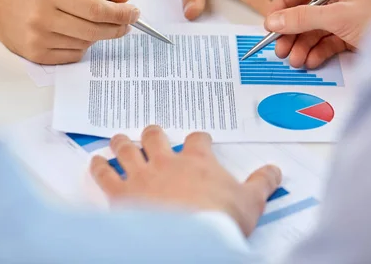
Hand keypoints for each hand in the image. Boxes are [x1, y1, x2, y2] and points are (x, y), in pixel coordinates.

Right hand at [0, 0, 138, 63]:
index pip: (96, 9)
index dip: (120, 13)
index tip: (134, 12)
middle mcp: (42, 19)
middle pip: (95, 30)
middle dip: (117, 27)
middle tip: (126, 22)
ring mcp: (39, 40)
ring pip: (86, 43)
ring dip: (97, 35)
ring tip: (92, 23)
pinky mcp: (37, 56)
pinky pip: (74, 55)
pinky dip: (82, 45)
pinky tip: (73, 33)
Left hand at [90, 126, 281, 235]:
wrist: (192, 239)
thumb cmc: (220, 220)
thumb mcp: (251, 201)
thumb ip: (263, 182)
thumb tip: (275, 170)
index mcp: (197, 161)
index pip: (197, 139)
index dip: (198, 138)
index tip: (200, 140)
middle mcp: (166, 161)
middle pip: (155, 136)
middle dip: (152, 133)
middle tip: (152, 132)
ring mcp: (142, 175)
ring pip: (127, 149)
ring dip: (122, 143)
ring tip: (119, 138)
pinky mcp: (122, 193)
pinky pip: (105, 175)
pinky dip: (98, 167)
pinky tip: (95, 162)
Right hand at [265, 0, 370, 68]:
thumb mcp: (339, 16)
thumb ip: (303, 18)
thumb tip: (273, 21)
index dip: (281, 5)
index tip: (270, 24)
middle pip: (303, 11)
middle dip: (290, 32)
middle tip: (279, 48)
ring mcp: (344, 15)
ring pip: (312, 29)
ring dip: (300, 46)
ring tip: (294, 60)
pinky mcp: (349, 34)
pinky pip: (324, 41)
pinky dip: (315, 52)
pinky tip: (308, 61)